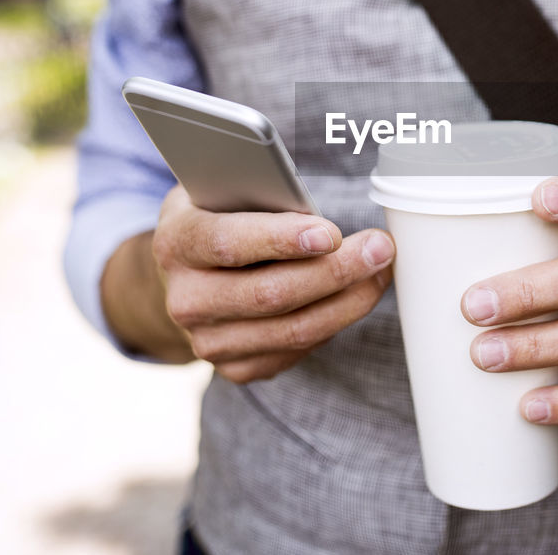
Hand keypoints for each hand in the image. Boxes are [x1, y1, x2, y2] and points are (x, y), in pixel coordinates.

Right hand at [152, 185, 395, 383]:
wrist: (187, 277)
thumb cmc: (219, 218)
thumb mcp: (224, 190)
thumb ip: (259, 193)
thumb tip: (313, 208)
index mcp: (177, 242)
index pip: (228, 243)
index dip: (281, 239)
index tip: (330, 233)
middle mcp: (186, 299)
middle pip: (271, 294)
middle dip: (336, 271)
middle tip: (380, 248)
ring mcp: (208, 341)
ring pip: (294, 329)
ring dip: (349, 300)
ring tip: (380, 270)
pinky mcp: (236, 367)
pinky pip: (298, 349)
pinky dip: (335, 321)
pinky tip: (355, 294)